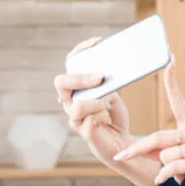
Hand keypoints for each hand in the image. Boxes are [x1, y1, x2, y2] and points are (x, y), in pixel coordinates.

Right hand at [54, 37, 160, 185]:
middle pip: (61, 83)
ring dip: (94, 101)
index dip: (80, 51)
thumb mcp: (115, 95)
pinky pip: (88, 121)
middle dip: (80, 78)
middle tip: (100, 77)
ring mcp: (75, 118)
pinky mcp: (84, 132)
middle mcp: (70, 102)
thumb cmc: (115, 117)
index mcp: (76, 89)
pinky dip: (101, 115)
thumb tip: (109, 72)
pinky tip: (108, 117)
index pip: (70, 64)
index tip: (98, 42)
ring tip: (108, 102)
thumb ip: (108, 84)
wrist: (123, 143)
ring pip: (75, 105)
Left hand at [116, 60, 184, 185]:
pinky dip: (166, 175)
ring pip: (164, 155)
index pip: (179, 100)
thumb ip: (166, 149)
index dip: (172, 81)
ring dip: (164, 168)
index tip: (170, 60)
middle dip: (137, 149)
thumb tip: (142, 151)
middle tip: (120, 157)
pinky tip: (169, 181)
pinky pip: (173, 166)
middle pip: (158, 137)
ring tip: (178, 175)